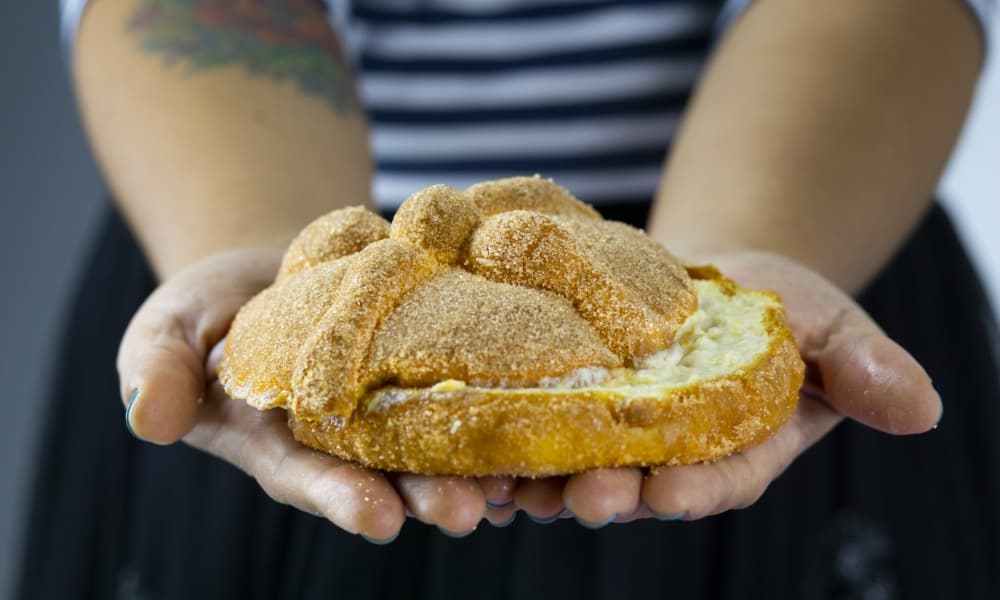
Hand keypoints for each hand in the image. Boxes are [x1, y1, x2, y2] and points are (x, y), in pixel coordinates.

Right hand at [117, 250, 493, 540]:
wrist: (280, 262)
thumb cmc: (216, 303)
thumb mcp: (170, 325)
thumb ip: (157, 366)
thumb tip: (152, 419)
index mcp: (283, 443)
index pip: (310, 478)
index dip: (341, 499)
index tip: (376, 518)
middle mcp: (349, 439)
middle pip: (392, 474)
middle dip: (427, 495)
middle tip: (465, 511)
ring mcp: (397, 409)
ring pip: (443, 445)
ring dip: (479, 466)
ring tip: (515, 482)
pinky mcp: (434, 370)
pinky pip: (472, 391)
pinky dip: (504, 406)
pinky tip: (542, 417)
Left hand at [512, 250, 941, 524]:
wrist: (703, 278)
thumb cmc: (772, 307)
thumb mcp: (830, 326)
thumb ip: (867, 368)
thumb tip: (921, 407)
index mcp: (730, 451)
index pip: (716, 481)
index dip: (695, 489)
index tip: (670, 492)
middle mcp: (663, 458)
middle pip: (632, 487)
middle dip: (608, 494)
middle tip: (586, 496)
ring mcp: (606, 438)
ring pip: (568, 470)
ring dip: (537, 480)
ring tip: (505, 483)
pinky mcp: (559, 407)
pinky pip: (525, 430)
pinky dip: (496, 438)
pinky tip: (463, 437)